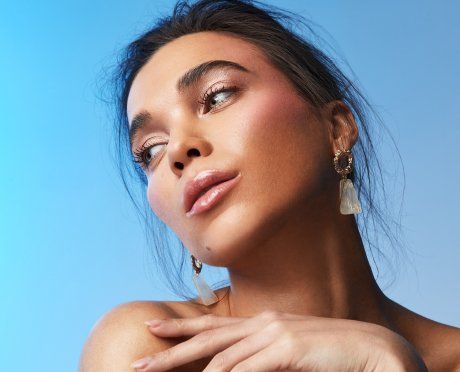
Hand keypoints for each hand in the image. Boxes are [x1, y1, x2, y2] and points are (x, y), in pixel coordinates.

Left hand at [130, 310, 426, 370]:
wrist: (374, 349)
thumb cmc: (332, 355)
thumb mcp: (289, 354)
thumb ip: (263, 358)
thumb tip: (235, 370)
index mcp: (263, 323)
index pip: (215, 325)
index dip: (183, 328)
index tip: (156, 328)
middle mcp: (263, 324)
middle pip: (208, 338)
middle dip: (171, 350)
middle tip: (139, 361)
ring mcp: (274, 333)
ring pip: (221, 358)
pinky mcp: (287, 348)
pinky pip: (246, 369)